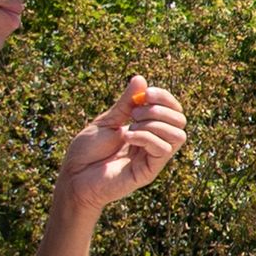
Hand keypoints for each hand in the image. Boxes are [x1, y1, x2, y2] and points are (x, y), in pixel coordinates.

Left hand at [58, 76, 186, 212]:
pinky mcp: (149, 171)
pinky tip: (127, 138)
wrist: (75, 176)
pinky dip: (146, 137)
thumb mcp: (107, 120)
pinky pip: (164, 149)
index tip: (146, 93)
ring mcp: (153, 158)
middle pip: (180, 120)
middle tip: (134, 113)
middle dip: (160, 109)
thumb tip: (141, 79)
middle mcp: (154, 142)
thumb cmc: (87, 151)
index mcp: (147, 129)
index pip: (172, 110)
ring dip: (155, 124)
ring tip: (130, 126)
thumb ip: (126, 103)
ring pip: (178, 135)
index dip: (165, 98)